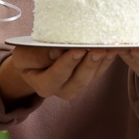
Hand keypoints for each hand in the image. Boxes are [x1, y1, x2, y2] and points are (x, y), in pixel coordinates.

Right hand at [0, 46, 115, 103]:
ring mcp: (78, 86)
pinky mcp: (89, 78)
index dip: (68, 63)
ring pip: (93, 76)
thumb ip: (36, 56)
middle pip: (79, 79)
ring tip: (111, 48)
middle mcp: (63, 90)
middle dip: (90, 63)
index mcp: (44, 86)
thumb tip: (56, 52)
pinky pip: (101, 71)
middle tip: (99, 49)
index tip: (77, 50)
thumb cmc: (28, 57)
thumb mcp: (23, 55)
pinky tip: (115, 48)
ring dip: (103, 62)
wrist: (35, 63)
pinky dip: (108, 59)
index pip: (57, 75)